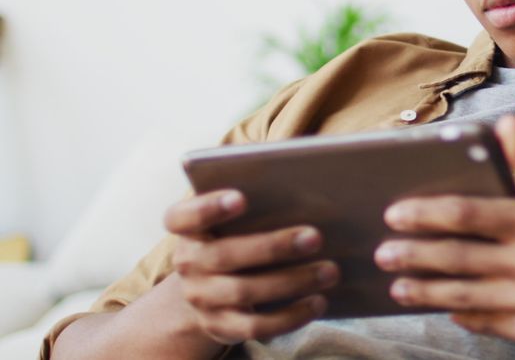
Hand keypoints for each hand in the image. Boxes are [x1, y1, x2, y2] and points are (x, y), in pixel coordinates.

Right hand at [164, 190, 339, 343]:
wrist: (208, 289)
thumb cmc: (234, 238)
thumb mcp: (232, 221)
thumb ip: (257, 203)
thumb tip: (311, 191)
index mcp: (188, 229)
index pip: (182, 217)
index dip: (208, 207)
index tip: (241, 198)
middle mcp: (188, 263)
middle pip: (226, 254)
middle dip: (273, 246)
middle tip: (315, 237)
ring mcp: (202, 298)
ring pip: (244, 291)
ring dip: (291, 281)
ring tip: (330, 271)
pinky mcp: (220, 326)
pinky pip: (255, 326)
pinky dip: (289, 316)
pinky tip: (318, 302)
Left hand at [374, 117, 514, 342]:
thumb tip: (502, 125)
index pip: (465, 216)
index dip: (424, 215)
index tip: (395, 214)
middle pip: (455, 258)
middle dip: (412, 255)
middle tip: (382, 252)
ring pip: (463, 296)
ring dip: (425, 290)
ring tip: (398, 285)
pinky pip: (487, 322)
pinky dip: (460, 315)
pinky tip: (442, 307)